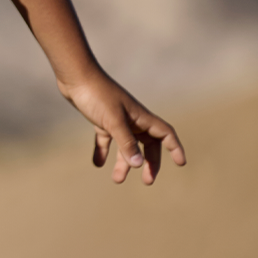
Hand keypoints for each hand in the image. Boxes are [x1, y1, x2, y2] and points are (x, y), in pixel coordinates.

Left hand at [60, 69, 185, 185]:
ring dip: (124, 162)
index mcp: (141, 117)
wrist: (76, 76)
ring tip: (117, 180)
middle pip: (148, 144)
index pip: (165, 134)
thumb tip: (139, 165)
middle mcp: (132, 119)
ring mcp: (116, 119)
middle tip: (147, 181)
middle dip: (148, 162)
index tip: (181, 163)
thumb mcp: (113, 122)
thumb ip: (126, 143)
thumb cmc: (97, 95)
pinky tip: (97, 164)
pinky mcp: (101, 119)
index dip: (175, 148)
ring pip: (126, 145)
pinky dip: (103, 152)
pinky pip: (106, 140)